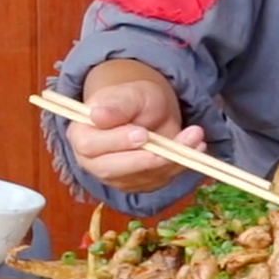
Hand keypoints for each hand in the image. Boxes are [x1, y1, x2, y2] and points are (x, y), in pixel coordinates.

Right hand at [65, 79, 204, 193]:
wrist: (149, 110)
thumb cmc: (133, 100)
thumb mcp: (129, 93)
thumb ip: (117, 105)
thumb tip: (98, 116)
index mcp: (82, 136)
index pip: (91, 146)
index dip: (117, 142)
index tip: (142, 133)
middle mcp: (94, 162)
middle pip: (112, 170)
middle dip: (145, 159)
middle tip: (172, 145)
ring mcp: (117, 177)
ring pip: (140, 177)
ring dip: (171, 160)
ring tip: (195, 137)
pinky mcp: (140, 184)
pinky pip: (159, 180)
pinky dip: (180, 164)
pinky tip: (196, 146)